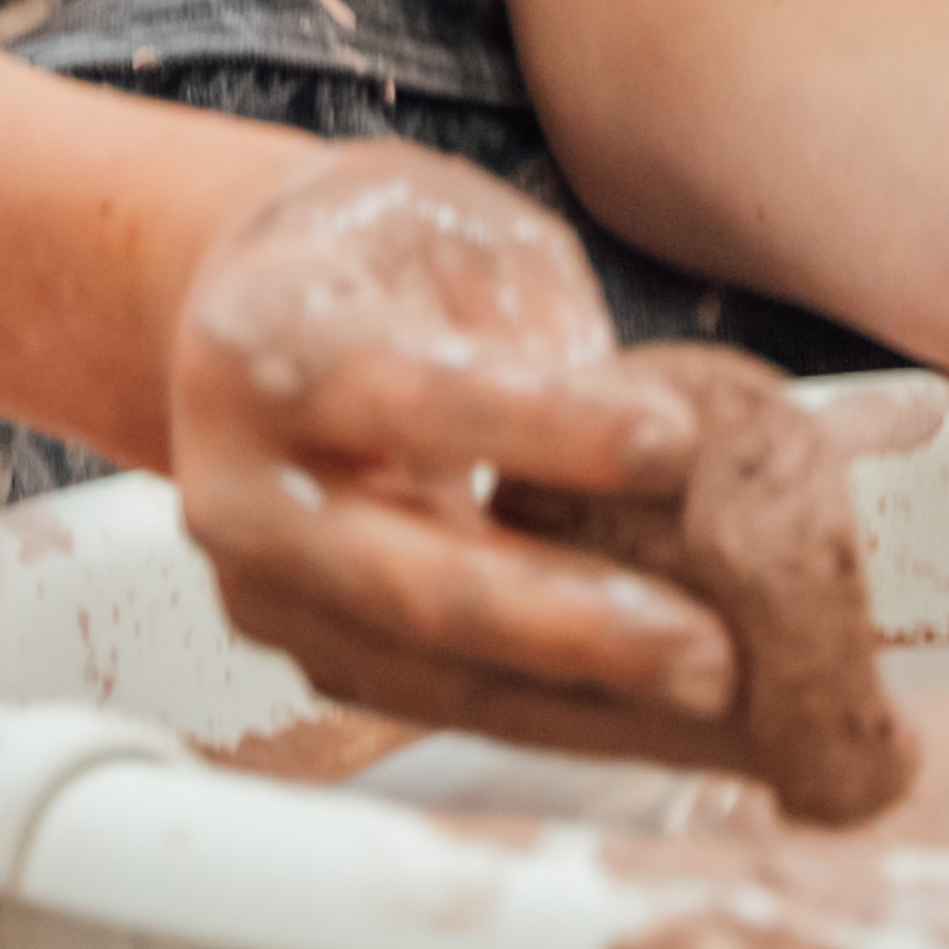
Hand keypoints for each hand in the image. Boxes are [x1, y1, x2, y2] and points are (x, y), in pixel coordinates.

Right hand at [167, 150, 752, 768]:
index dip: (549, 428)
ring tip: (710, 701)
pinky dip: (547, 716)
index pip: (414, 395)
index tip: (678, 446)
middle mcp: (237, 479)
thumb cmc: (383, 254)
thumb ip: (543, 326)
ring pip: (426, 671)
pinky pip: (431, 700)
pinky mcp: (302, 645)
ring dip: (576, 701)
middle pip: (410, 580)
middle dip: (570, 624)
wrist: (251, 312)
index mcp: (266, 334)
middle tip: (709, 648)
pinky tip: (650, 715)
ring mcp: (261, 583)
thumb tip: (656, 450)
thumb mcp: (467, 232)